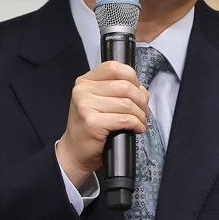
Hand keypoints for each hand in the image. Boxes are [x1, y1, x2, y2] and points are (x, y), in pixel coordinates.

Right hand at [57, 60, 148, 187]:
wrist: (74, 152)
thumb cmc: (89, 127)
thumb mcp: (97, 101)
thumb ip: (114, 89)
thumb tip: (141, 89)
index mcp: (85, 81)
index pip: (114, 67)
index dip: (132, 78)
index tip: (137, 91)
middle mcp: (82, 91)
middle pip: (125, 86)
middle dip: (141, 100)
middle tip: (143, 112)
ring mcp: (85, 106)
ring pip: (127, 104)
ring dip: (140, 115)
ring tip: (140, 122)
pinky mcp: (92, 123)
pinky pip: (125, 119)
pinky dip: (136, 125)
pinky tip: (136, 129)